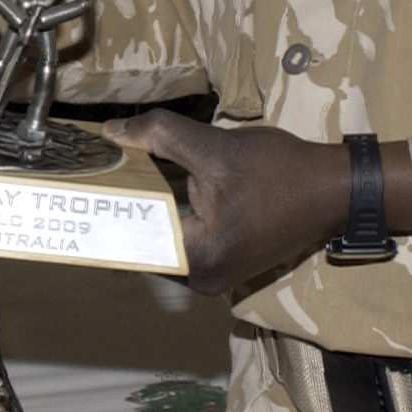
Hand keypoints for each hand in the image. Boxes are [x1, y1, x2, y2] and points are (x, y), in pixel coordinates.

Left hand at [106, 113, 411, 296]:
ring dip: (141, 208)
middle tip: (90, 172)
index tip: (76, 185)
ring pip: (159, 239)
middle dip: (120, 205)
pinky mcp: (221, 263)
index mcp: (197, 259)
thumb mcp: (217, 147)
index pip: (131, 236)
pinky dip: (164, 214)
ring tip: (112, 175)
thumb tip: (111, 132)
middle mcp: (200, 279)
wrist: (335, 190)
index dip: (103, 206)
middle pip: (142, 240)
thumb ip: (161, 136)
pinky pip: (179, 238)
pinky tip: (148, 187)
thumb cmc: (280, 172)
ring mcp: (211, 276)